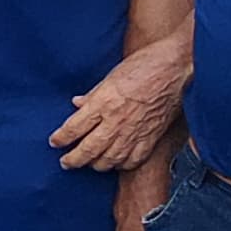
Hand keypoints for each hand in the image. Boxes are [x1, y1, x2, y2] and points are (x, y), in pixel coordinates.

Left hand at [52, 49, 188, 171]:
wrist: (176, 68)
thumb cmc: (144, 65)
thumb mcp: (110, 76)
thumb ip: (93, 95)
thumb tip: (77, 104)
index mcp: (103, 103)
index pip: (74, 128)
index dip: (61, 139)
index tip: (54, 143)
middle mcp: (116, 121)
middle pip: (88, 149)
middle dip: (73, 159)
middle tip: (65, 162)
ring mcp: (134, 132)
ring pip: (109, 159)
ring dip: (96, 164)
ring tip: (89, 163)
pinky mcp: (151, 137)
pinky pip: (132, 159)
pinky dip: (121, 164)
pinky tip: (115, 163)